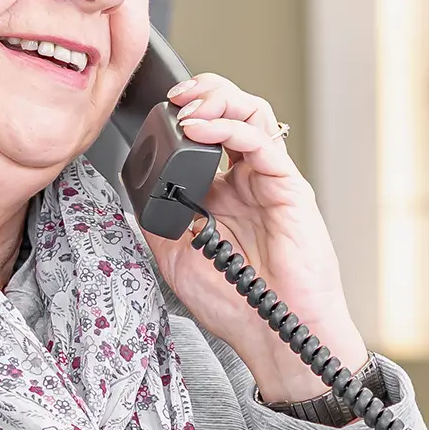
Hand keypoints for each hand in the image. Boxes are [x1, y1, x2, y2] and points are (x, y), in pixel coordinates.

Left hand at [143, 74, 368, 402]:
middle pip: (234, 111)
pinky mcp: (290, 190)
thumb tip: (138, 191)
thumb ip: (159, 222)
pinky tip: (202, 131)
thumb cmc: (239, 306)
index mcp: (224, 194)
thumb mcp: (178, 260)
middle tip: (175, 98)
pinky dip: (230, 129)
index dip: (185, 114)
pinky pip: (263, 144)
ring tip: (189, 108)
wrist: (276, 336)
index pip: (209, 133)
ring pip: (253, 114)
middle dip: (204, 93)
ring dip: (219, 100)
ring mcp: (271, 182)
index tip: (157, 115)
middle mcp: (249, 181)